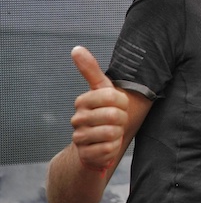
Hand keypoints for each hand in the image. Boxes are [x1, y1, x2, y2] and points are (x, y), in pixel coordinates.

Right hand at [69, 46, 127, 173]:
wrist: (97, 141)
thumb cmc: (104, 110)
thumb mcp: (102, 88)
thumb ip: (90, 69)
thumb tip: (76, 48)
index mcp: (83, 101)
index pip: (112, 96)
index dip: (123, 101)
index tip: (119, 104)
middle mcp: (77, 119)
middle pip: (114, 116)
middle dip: (122, 119)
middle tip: (117, 120)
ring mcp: (79, 137)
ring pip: (112, 133)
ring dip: (119, 133)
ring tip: (113, 132)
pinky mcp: (85, 155)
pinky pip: (109, 149)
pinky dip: (114, 147)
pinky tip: (108, 145)